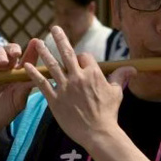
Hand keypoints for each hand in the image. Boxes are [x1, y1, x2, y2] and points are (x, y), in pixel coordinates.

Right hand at [0, 43, 37, 139]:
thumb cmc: (5, 111)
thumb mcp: (19, 100)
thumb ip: (27, 87)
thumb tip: (41, 76)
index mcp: (19, 75)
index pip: (26, 59)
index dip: (32, 50)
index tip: (37, 42)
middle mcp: (7, 70)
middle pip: (10, 51)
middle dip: (13, 49)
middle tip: (16, 53)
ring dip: (0, 54)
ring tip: (4, 63)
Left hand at [24, 26, 134, 151]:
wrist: (98, 132)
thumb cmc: (109, 113)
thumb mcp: (117, 92)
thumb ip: (120, 76)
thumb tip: (133, 68)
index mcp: (93, 74)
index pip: (85, 57)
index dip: (84, 59)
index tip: (83, 64)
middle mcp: (77, 77)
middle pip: (67, 53)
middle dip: (60, 38)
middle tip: (54, 28)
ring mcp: (65, 88)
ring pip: (52, 66)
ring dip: (44, 52)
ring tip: (37, 42)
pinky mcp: (55, 100)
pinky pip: (42, 84)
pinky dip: (34, 74)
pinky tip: (27, 66)